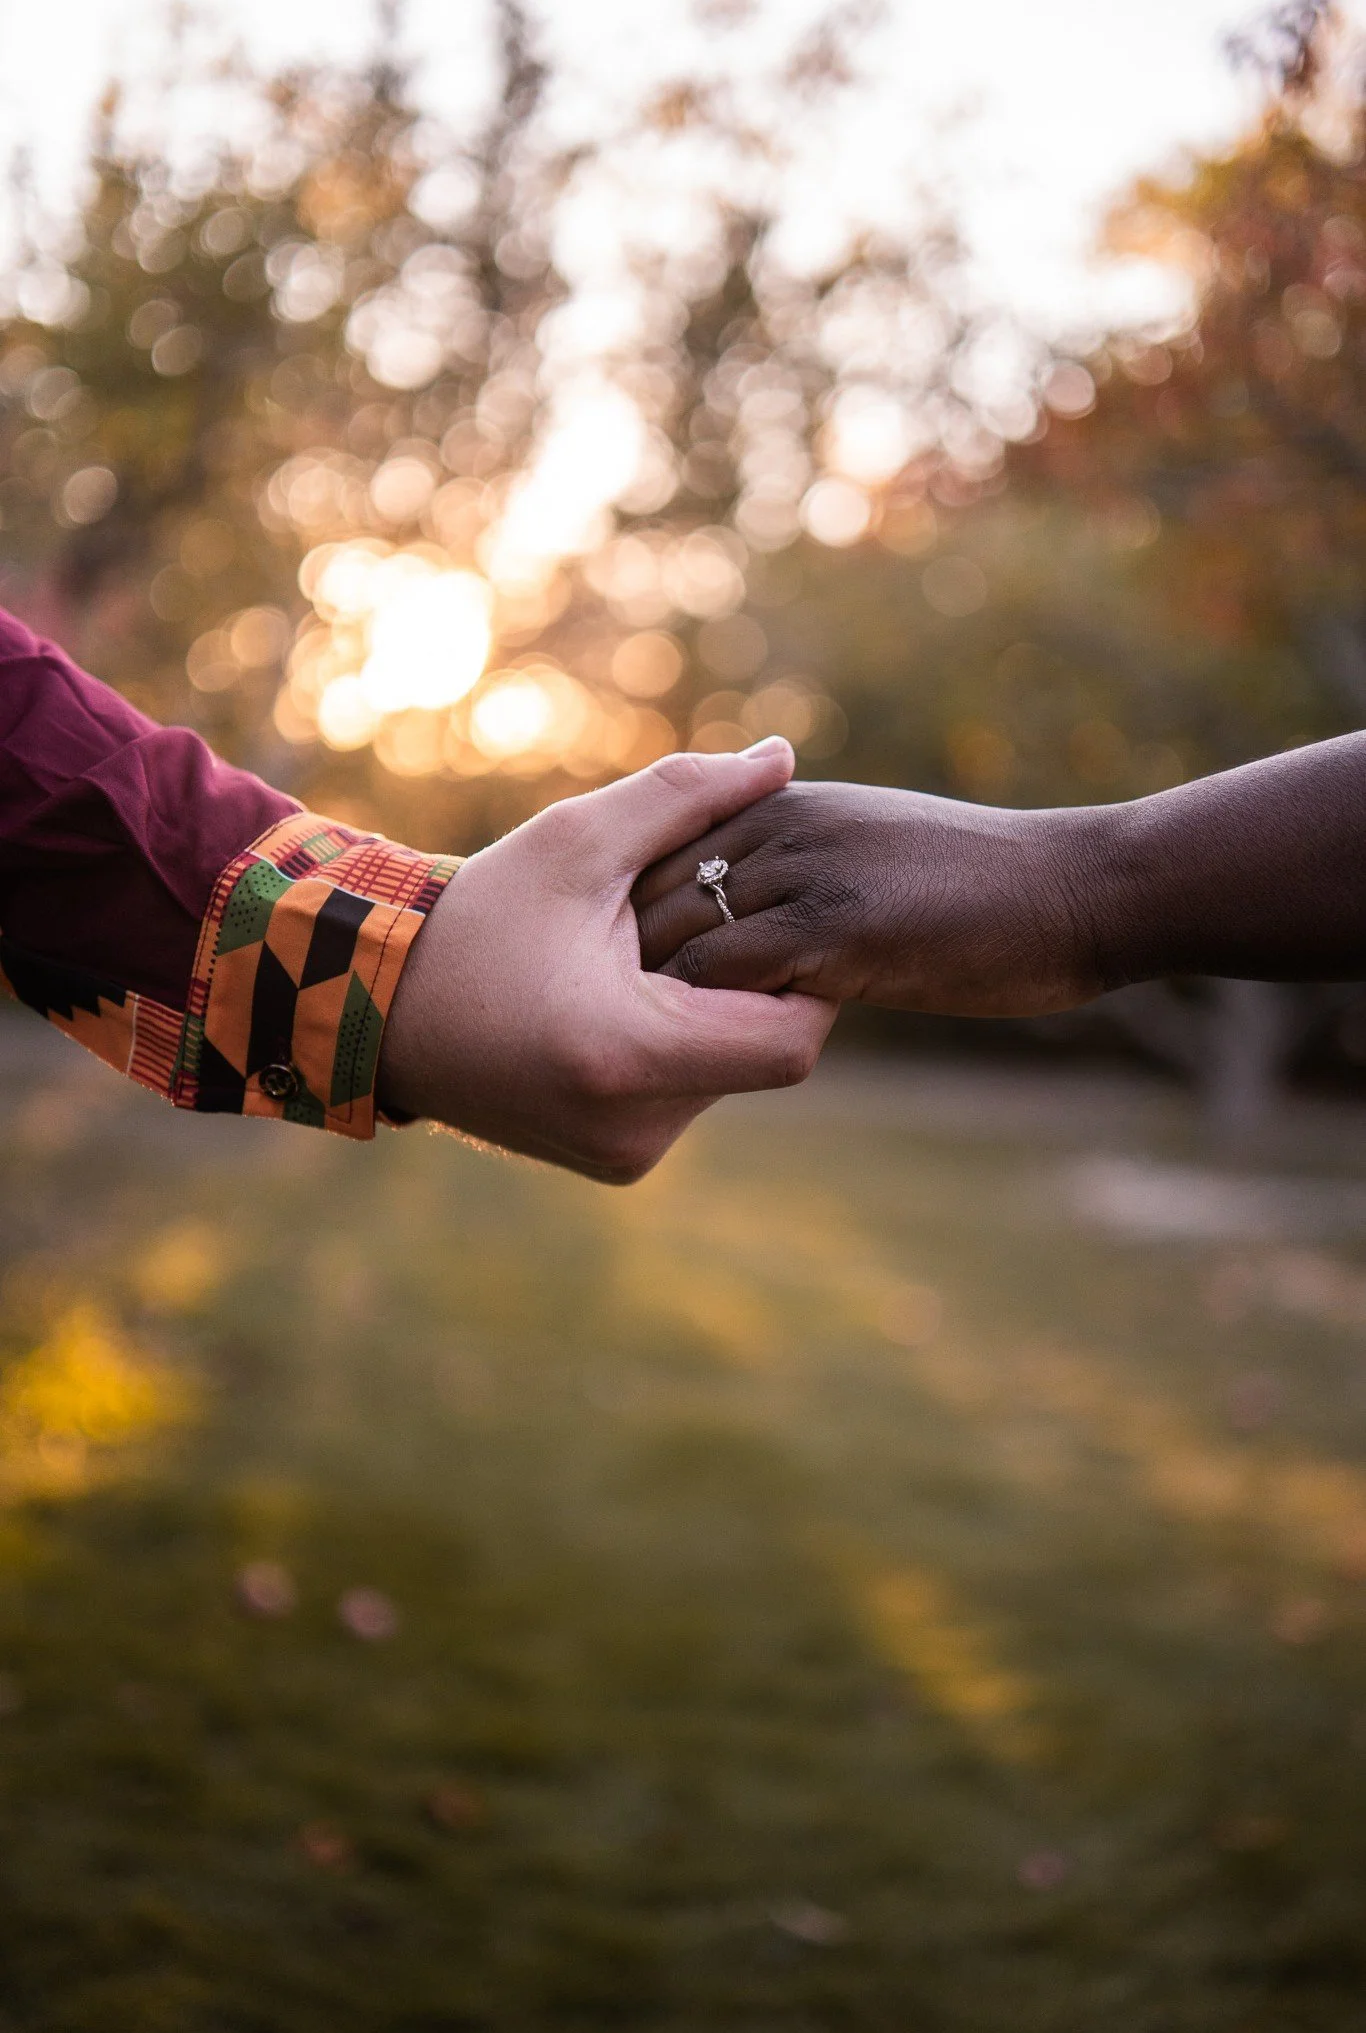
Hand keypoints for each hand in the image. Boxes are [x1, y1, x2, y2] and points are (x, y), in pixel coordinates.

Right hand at [377, 743, 836, 1181]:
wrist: (375, 1007)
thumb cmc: (479, 916)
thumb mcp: (578, 841)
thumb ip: (686, 796)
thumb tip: (780, 756)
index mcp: (629, 1055)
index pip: (792, 1039)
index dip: (803, 975)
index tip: (771, 915)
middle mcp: (635, 1127)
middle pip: (765, 1054)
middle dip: (753, 984)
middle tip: (709, 920)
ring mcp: (626, 1156)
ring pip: (729, 1076)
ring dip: (714, 1013)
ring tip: (652, 956)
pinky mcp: (617, 1163)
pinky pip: (686, 1096)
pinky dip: (678, 1045)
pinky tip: (628, 997)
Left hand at [633, 780, 1107, 1017]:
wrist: (1072, 889)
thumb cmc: (982, 887)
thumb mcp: (873, 856)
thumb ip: (804, 875)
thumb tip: (754, 930)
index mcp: (783, 805)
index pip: (659, 851)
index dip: (623, 918)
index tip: (603, 979)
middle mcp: (779, 826)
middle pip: (649, 890)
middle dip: (614, 962)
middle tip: (594, 1030)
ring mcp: (805, 873)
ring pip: (676, 933)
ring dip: (647, 999)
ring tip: (632, 1058)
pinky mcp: (835, 929)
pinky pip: (725, 977)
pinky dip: (698, 1021)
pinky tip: (698, 1063)